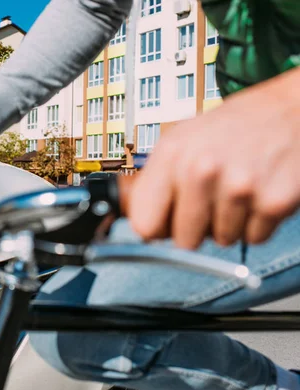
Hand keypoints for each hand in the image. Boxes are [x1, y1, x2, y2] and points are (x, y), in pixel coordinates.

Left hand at [128, 67, 299, 249]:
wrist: (290, 109)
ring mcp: (239, 188)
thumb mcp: (182, 141)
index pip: (144, 223)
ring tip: (236, 189)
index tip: (166, 221)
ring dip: (229, 222)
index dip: (157, 227)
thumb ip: (158, 181)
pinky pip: (254, 238)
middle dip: (196, 228)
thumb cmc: (233, 127)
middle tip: (209, 201)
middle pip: (184, 241)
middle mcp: (202, 170)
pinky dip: (257, 223)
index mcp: (172, 155)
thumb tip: (143, 227)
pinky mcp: (273, 202)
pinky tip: (257, 193)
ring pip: (221, 240)